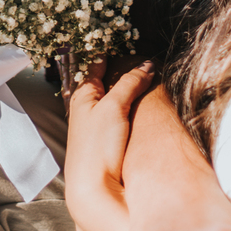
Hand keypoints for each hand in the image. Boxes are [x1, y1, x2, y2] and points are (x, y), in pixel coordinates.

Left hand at [65, 59, 155, 230]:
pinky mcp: (107, 142)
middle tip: (138, 57)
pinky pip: (118, 117)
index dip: (107, 54)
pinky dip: (128, 107)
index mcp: (82, 95)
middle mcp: (86, 109)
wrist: (93, 188)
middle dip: (119, 71)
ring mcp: (96, 126)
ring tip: (144, 77)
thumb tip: (147, 65)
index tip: (118, 42)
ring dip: (125, 90)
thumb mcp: (113, 107)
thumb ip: (129, 83)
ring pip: (112, 101)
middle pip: (104, 83)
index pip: (95, 67)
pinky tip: (138, 107)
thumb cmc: (96, 146)